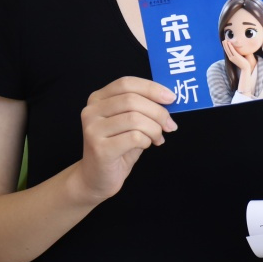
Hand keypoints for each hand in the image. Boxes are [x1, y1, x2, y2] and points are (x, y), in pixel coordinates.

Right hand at [75, 76, 176, 202]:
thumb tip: (169, 98)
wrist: (96, 178)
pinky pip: (134, 138)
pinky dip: (147, 141)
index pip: (127, 83)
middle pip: (132, 100)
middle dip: (158, 112)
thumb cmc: (117, 147)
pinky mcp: (100, 148)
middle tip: (170, 125)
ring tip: (158, 137)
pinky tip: (146, 145)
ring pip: (135, 119)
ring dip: (154, 129)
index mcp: (98, 99)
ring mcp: (93, 130)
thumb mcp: (129, 123)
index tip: (171, 97)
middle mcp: (91, 111)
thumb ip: (143, 107)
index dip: (151, 88)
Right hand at [222, 39, 256, 74]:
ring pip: (228, 50)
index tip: (224, 43)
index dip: (225, 47)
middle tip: (223, 40)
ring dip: (226, 45)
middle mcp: (231, 58)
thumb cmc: (244, 64)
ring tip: (225, 40)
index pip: (227, 52)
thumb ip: (237, 56)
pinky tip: (229, 43)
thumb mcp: (239, 59)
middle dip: (224, 45)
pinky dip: (230, 46)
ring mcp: (233, 57)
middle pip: (226, 50)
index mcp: (231, 58)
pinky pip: (232, 50)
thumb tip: (238, 53)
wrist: (246, 68)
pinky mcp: (236, 56)